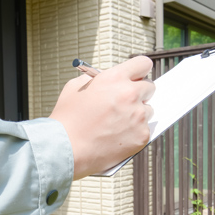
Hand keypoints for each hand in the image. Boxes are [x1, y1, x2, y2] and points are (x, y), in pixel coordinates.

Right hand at [50, 56, 154, 178]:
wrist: (65, 149)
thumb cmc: (67, 121)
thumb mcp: (75, 87)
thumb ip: (95, 78)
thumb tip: (105, 78)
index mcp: (114, 78)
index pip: (143, 64)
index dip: (139, 71)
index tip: (137, 77)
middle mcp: (129, 94)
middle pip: (150, 87)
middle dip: (139, 93)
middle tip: (125, 102)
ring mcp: (138, 116)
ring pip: (149, 110)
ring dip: (138, 114)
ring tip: (118, 123)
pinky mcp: (142, 136)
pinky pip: (145, 130)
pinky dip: (135, 133)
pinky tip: (118, 136)